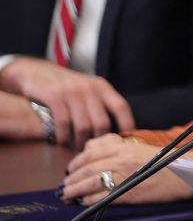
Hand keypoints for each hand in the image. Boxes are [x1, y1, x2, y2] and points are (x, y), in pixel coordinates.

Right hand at [0, 57, 133, 147]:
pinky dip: (63, 137)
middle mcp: (89, 88)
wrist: (36, 71)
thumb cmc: (66, 85)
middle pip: (102, 122)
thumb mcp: (88, 88)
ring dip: (80, 142)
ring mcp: (71, 92)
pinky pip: (63, 123)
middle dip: (99, 140)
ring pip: (83, 126)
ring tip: (78, 148)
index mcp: (102, 87)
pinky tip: (62, 141)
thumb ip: (101, 103)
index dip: (127, 125)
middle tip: (94, 149)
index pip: (121, 107)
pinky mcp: (54, 96)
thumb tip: (118, 129)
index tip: (126, 140)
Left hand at [63, 134, 191, 203]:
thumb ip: (118, 146)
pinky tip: (83, 203)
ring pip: (89, 182)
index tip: (70, 169)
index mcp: (123, 147)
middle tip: (64, 185)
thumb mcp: (141, 147)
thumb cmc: (168, 161)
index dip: (76, 162)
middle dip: (71, 178)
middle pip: (86, 168)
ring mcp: (123, 176)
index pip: (90, 152)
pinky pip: (101, 197)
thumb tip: (96, 147)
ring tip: (67, 196)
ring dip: (74, 190)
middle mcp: (119, 160)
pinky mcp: (128, 193)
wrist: (189, 174)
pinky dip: (88, 200)